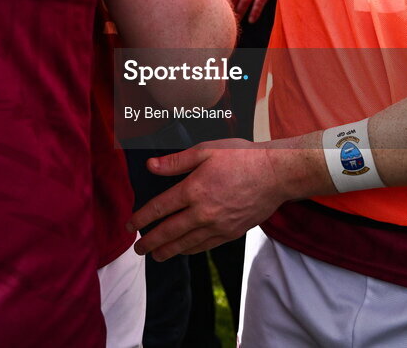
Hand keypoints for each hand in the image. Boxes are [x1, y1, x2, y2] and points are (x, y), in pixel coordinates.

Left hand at [128, 138, 320, 260]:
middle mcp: (203, 212)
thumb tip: (150, 167)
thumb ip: (176, 162)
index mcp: (194, 189)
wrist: (276, 174)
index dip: (142, 218)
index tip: (130, 225)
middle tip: (137, 249)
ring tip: (156, 255)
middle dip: (150, 242)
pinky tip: (184, 250)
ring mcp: (218, 226)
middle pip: (169, 232)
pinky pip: (205, 246)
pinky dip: (190, 250)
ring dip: (168, 251)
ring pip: (186, 244)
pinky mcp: (231, 233)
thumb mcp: (206, 150)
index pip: (160, 208)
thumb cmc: (242, 157)